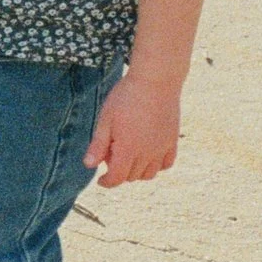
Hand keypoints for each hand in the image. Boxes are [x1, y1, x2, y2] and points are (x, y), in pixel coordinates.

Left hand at [84, 70, 181, 187]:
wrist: (156, 79)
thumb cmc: (126, 96)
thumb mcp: (106, 119)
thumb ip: (98, 144)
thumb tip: (89, 165)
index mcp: (128, 149)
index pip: (117, 178)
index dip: (107, 182)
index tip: (100, 180)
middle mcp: (147, 153)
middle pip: (132, 176)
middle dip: (119, 171)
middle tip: (111, 151)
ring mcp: (162, 148)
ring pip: (150, 173)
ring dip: (137, 171)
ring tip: (129, 153)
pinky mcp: (172, 140)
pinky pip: (167, 163)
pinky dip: (157, 165)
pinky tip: (148, 154)